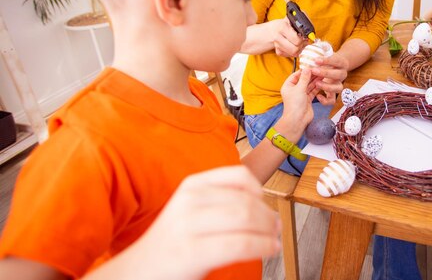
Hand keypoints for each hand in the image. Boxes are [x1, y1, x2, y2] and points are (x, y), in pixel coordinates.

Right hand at [99, 167, 280, 279]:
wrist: (140, 271)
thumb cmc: (174, 243)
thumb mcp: (193, 210)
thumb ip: (222, 200)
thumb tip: (264, 203)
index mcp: (192, 185)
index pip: (239, 175)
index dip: (261, 191)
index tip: (267, 204)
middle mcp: (190, 200)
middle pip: (247, 201)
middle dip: (269, 216)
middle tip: (277, 227)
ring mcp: (189, 225)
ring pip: (246, 219)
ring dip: (269, 231)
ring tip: (274, 239)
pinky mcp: (193, 252)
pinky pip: (240, 244)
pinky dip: (263, 246)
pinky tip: (269, 249)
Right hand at [271, 18, 307, 57]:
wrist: (274, 28)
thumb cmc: (287, 23)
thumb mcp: (295, 18)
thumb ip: (304, 23)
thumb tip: (312, 35)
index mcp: (282, 27)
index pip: (297, 40)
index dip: (303, 39)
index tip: (305, 36)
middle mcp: (277, 37)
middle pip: (295, 49)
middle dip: (302, 45)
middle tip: (303, 41)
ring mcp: (277, 45)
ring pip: (294, 54)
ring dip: (299, 49)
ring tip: (300, 43)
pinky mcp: (278, 52)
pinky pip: (291, 55)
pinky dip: (295, 52)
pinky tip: (295, 45)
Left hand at [280, 68, 315, 133]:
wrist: (297, 120)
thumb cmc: (294, 105)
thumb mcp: (299, 88)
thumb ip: (304, 78)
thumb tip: (308, 68)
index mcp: (288, 86)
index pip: (295, 75)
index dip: (303, 70)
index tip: (311, 65)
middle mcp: (294, 90)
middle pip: (303, 80)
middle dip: (311, 75)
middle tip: (318, 69)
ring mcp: (301, 95)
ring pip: (308, 85)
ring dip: (315, 80)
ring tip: (322, 74)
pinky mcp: (307, 100)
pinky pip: (312, 91)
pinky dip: (316, 87)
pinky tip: (321, 82)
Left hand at [310, 52, 348, 105]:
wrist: (331, 72)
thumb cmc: (324, 63)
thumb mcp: (322, 56)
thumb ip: (317, 54)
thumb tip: (305, 53)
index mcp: (341, 63)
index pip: (336, 60)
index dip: (327, 60)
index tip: (316, 60)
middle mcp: (341, 74)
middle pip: (338, 75)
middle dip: (325, 72)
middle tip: (314, 70)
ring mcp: (338, 85)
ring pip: (338, 88)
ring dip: (327, 86)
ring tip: (317, 83)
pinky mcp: (333, 95)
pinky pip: (332, 100)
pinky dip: (326, 100)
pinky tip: (318, 95)